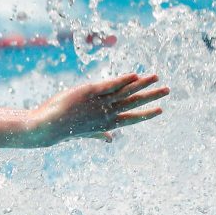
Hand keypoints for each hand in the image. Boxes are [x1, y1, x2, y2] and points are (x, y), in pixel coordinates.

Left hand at [29, 73, 169, 145]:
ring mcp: (99, 102)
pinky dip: (122, 80)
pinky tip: (135, 74)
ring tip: (156, 77)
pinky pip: (110, 84)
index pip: (132, 118)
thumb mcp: (84, 133)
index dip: (147, 114)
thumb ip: (99, 134)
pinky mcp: (89, 91)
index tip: (161, 110)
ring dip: (142, 84)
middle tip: (168, 90)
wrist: (47, 126)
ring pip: (125, 91)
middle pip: (134, 103)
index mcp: (107, 124)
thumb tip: (110, 140)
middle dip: (152, 96)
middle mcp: (106, 113)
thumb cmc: (64, 130)